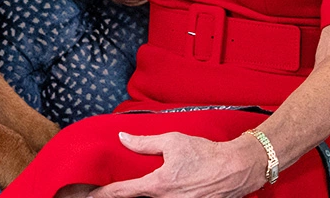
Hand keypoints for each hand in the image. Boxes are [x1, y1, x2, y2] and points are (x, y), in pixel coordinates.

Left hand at [86, 132, 266, 197]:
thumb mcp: (172, 141)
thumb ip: (144, 143)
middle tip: (106, 193)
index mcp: (159, 185)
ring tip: (129, 192)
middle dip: (123, 197)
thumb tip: (123, 138)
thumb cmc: (205, 153)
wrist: (238, 168)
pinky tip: (154, 193)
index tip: (91, 195)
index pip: (124, 192)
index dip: (105, 193)